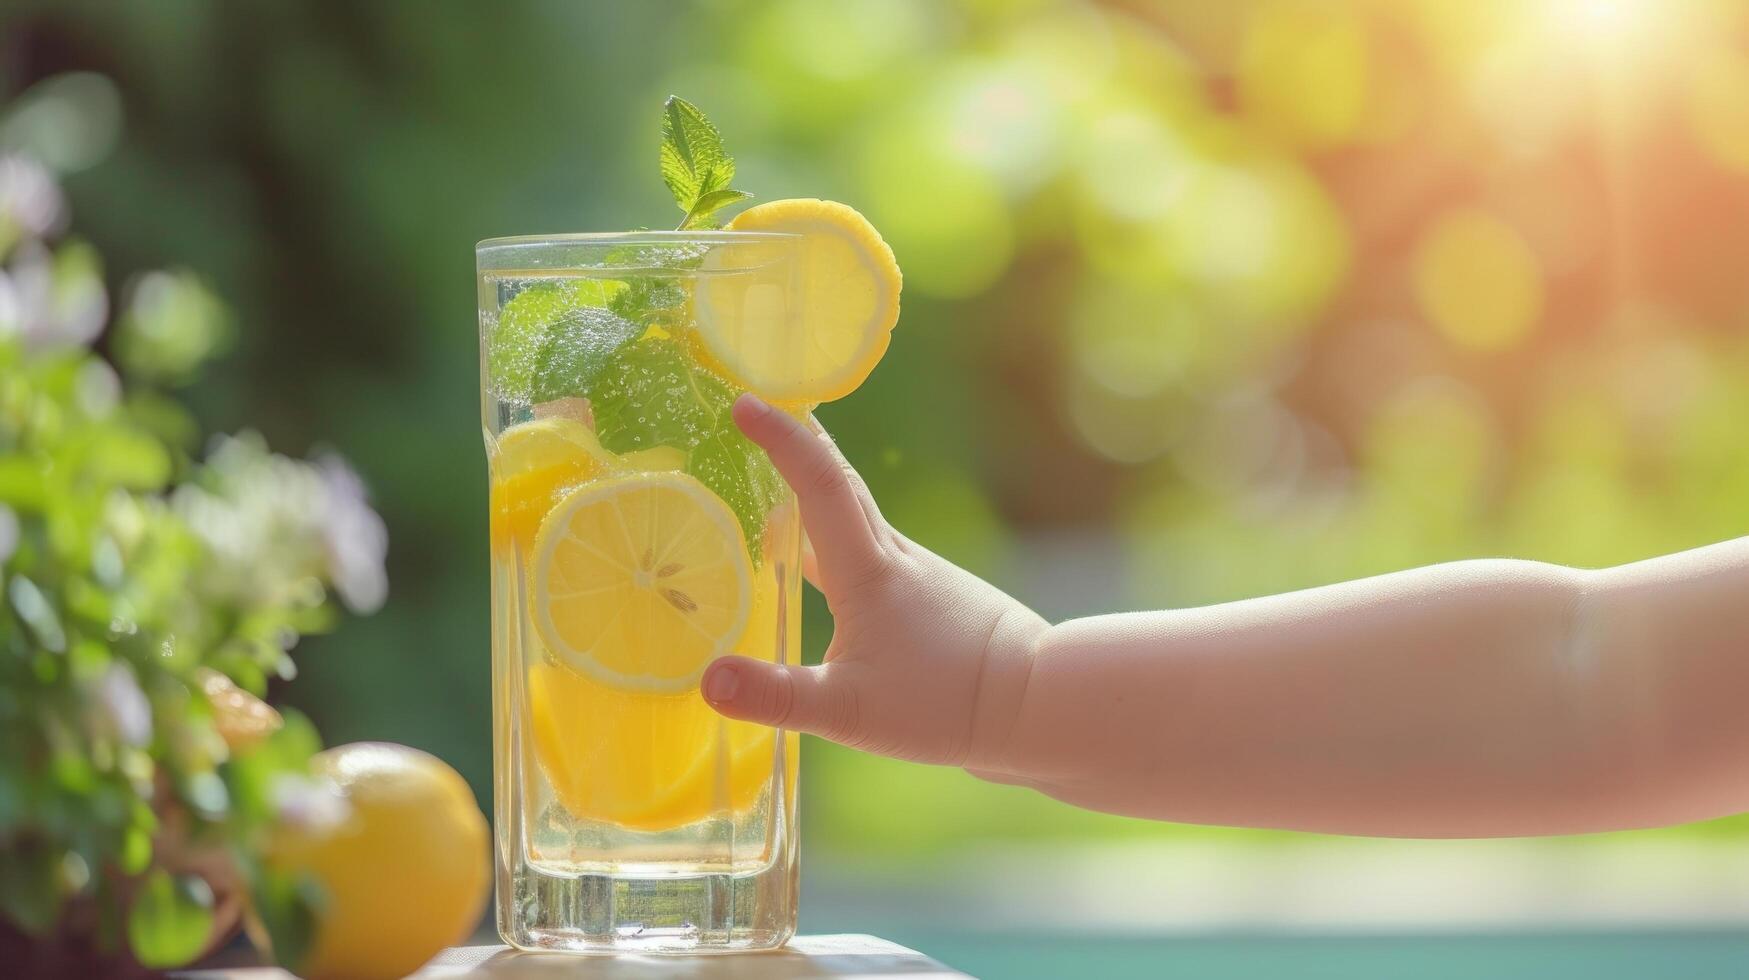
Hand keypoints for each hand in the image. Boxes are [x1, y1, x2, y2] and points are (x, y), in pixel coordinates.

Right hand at [701, 394, 1046, 768]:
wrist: (1040, 703)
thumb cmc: (948, 703)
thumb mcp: (851, 710)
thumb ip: (778, 696)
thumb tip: (707, 681)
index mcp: (867, 570)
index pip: (817, 484)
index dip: (782, 439)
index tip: (745, 402)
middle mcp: (894, 559)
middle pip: (840, 485)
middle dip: (800, 448)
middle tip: (762, 415)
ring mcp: (920, 577)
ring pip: (858, 523)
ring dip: (817, 500)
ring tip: (777, 498)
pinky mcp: (936, 601)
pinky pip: (873, 557)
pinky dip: (840, 547)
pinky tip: (830, 579)